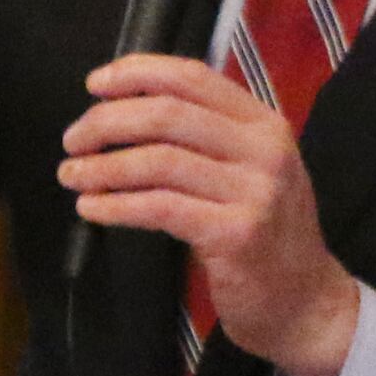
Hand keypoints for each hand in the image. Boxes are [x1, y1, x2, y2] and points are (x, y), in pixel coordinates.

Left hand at [59, 53, 362, 375]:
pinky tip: (92, 208)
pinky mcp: (236, 234)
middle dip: (107, 122)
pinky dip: (116, 205)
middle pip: (168, 114)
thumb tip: (123, 109)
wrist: (304, 302)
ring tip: (71, 175)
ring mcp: (255, 192)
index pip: (192, 77)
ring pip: (159, 161)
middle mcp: (265, 150)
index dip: (137, 73)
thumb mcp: (249, 170)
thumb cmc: (264, 234)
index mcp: (264, 123)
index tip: (95, 83)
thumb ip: (205, 136)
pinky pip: (160, 208)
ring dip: (103, 167)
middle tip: (73, 140)